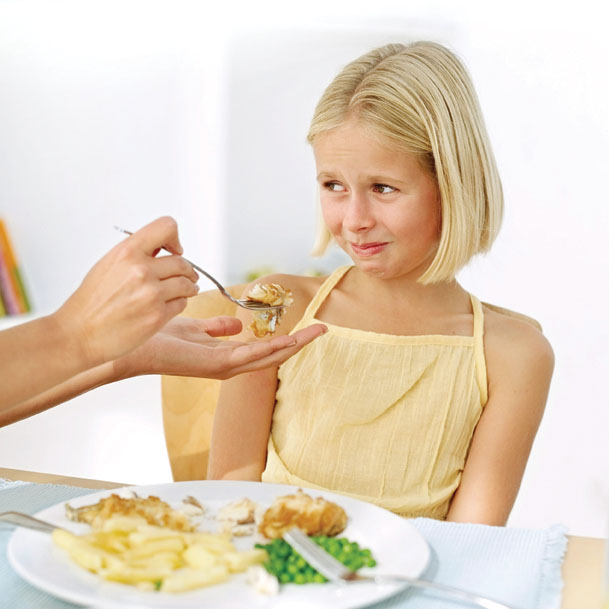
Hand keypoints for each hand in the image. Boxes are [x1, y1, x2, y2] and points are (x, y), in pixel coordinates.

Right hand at [54, 216, 198, 367]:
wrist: (79, 333)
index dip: (174, 238)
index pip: (166, 227)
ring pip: (187, 284)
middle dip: (187, 270)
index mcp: (127, 252)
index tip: (175, 250)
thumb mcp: (109, 265)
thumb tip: (163, 249)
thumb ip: (136, 254)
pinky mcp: (158, 316)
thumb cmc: (91, 302)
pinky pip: (182, 303)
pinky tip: (172, 304)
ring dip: (190, 287)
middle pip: (182, 262)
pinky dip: (181, 303)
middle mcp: (141, 270)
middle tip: (188, 275)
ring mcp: (151, 294)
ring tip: (187, 289)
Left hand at [114, 316, 327, 379]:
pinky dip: (270, 350)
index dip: (287, 339)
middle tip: (323, 330)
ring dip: (292, 346)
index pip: (264, 348)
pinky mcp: (214, 366)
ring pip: (267, 358)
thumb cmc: (161, 337)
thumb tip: (238, 324)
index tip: (307, 327)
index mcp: (226, 356)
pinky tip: (287, 341)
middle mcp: (229, 365)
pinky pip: (248, 357)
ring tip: (315, 333)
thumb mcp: (195, 328)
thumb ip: (217, 327)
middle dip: (299, 343)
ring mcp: (223, 368)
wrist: (135, 345)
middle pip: (272, 355)